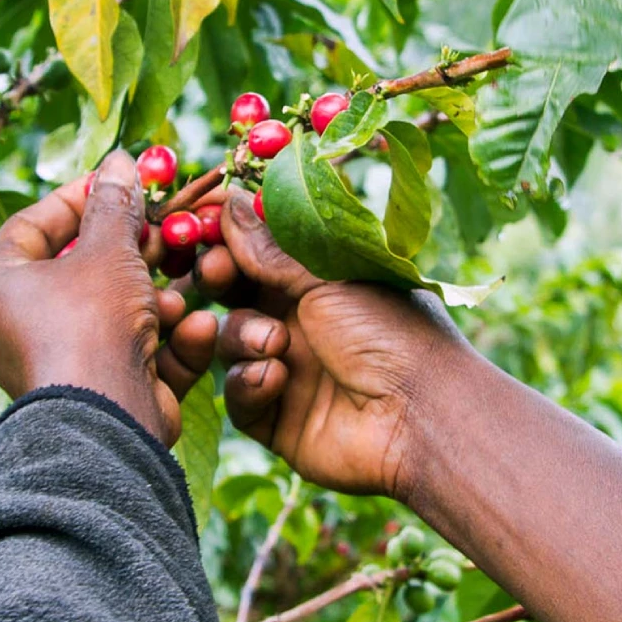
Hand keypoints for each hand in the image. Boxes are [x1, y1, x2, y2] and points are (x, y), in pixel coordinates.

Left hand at [0, 151, 216, 445]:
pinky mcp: (110, 394)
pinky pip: (143, 356)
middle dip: (131, 254)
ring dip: (157, 302)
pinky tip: (196, 329)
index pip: (30, 228)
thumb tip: (120, 161)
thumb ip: (115, 206)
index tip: (113, 183)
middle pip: (84, 273)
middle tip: (162, 234)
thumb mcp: (107, 251)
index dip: (72, 199)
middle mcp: (30, 328)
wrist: (105, 419)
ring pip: (121, 317)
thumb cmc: (91, 323)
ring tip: (172, 298)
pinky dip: (171, 343)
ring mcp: (71, 364)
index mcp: (7, 288)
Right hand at [195, 190, 470, 497]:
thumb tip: (231, 202)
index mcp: (321, 282)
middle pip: (235, 295)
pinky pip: (239, 396)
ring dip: (244, 337)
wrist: (418, 418)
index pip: (260, 252)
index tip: (203, 222)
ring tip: (275, 344)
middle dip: (220, 281)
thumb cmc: (390, 334)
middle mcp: (301, 323)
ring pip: (230, 344)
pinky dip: (250, 384)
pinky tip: (275, 379)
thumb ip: (271, 249)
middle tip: (216, 272)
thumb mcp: (329, 279)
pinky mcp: (276, 419)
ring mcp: (287, 371)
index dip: (230, 238)